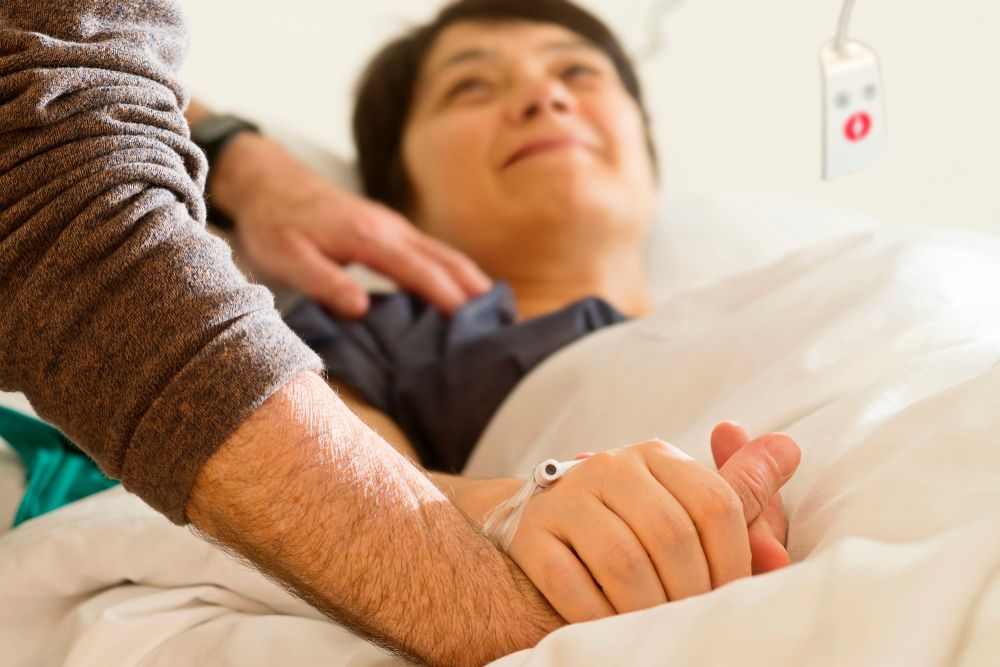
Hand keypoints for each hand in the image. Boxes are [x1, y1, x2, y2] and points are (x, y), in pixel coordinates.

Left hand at [210, 133, 491, 317]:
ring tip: (499, 315)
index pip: (420, 270)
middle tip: (508, 323)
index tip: (474, 326)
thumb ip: (324, 282)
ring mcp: (395, 227)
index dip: (449, 298)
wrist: (269, 183)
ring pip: (445, 254)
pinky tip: (465, 294)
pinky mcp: (392, 231)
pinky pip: (434, 253)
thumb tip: (362, 309)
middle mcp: (391, 228)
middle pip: (447, 259)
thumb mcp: (286, 258)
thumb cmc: (275, 223)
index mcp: (369, 236)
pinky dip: (456, 274)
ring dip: (473, 282)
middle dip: (478, 291)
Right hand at [500, 435, 799, 622]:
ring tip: (657, 628)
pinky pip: (571, 583)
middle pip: (672, 534)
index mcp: (656, 455)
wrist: (542, 529)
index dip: (735, 561)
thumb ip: (738, 493)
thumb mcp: (682, 502)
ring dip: (648, 609)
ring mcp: (567, 499)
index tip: (731, 596)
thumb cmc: (630, 524)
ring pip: (623, 561)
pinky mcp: (532, 535)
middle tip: (694, 621)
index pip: (715, 503)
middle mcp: (610, 466)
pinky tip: (612, 626)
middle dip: (692, 592)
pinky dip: (599, 615)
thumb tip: (790, 451)